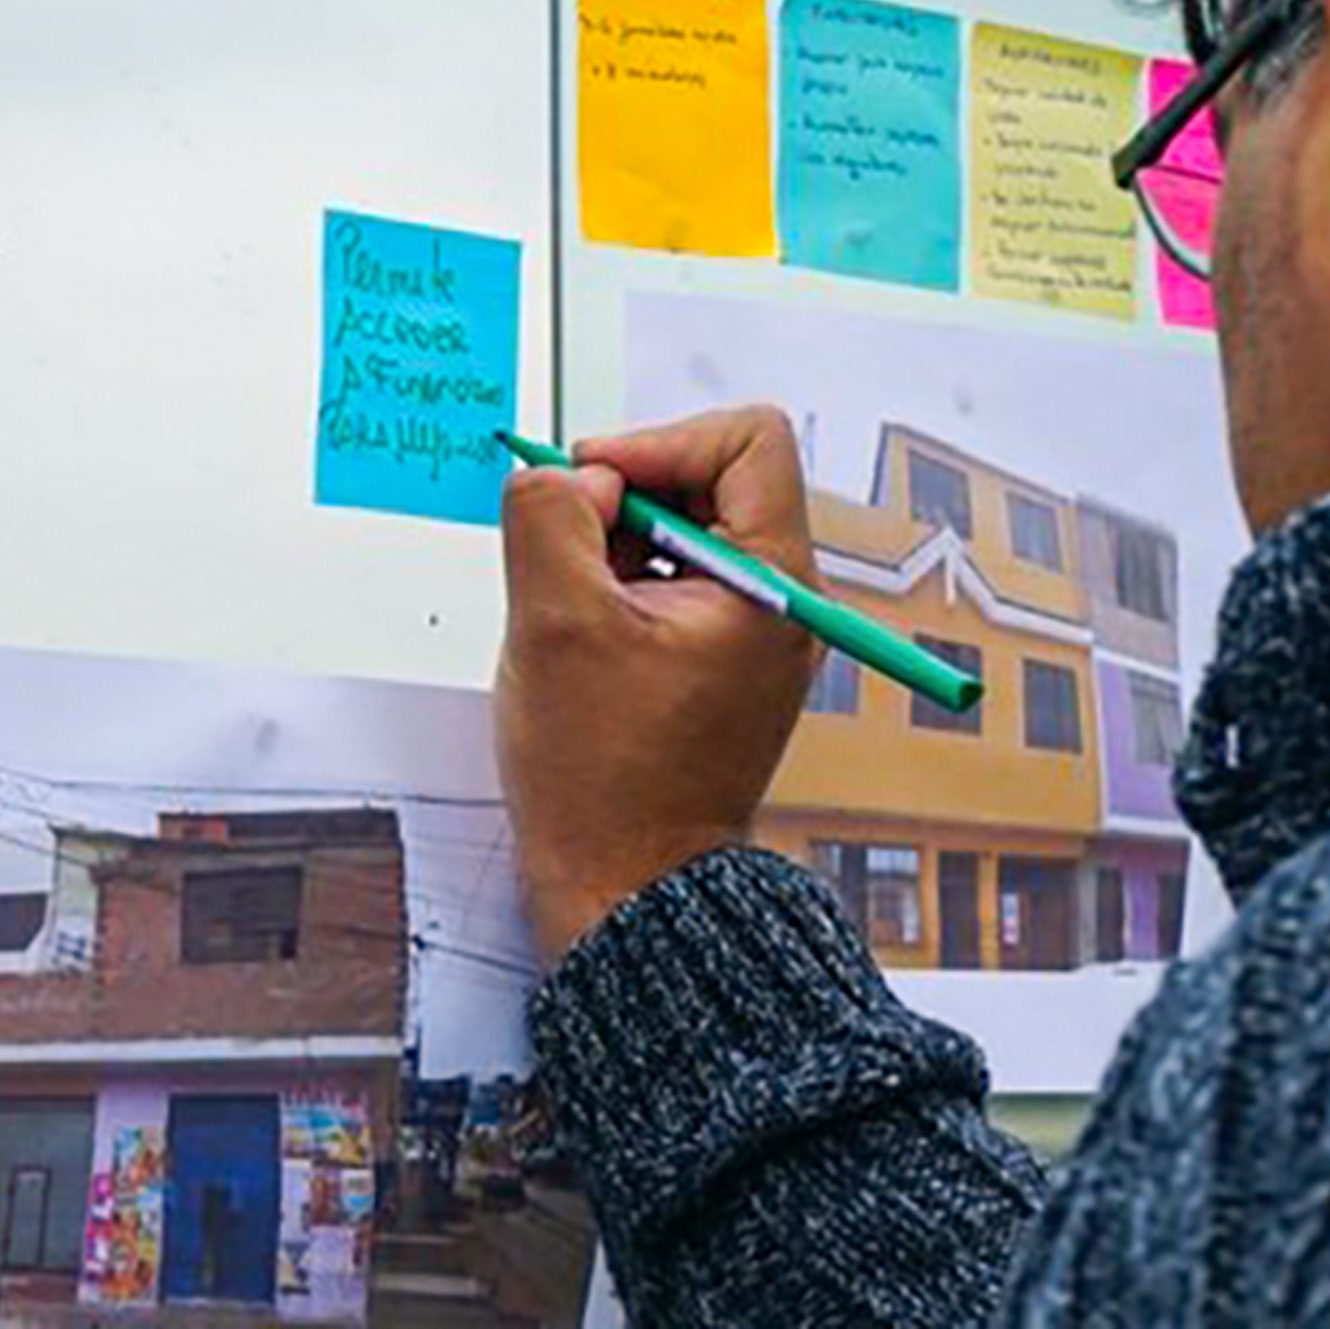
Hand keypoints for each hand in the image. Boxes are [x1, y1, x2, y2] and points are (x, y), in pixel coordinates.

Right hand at [495, 406, 821, 960]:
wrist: (621, 888)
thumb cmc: (602, 779)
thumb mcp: (554, 622)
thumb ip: (551, 517)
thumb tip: (564, 475)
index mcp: (772, 585)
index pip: (747, 440)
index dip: (660, 441)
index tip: (592, 483)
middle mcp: (778, 605)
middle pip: (709, 483)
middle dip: (623, 500)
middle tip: (564, 549)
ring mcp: (750, 640)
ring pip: (680, 536)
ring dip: (611, 550)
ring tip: (567, 612)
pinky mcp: (714, 668)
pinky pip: (668, 589)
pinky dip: (616, 592)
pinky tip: (577, 644)